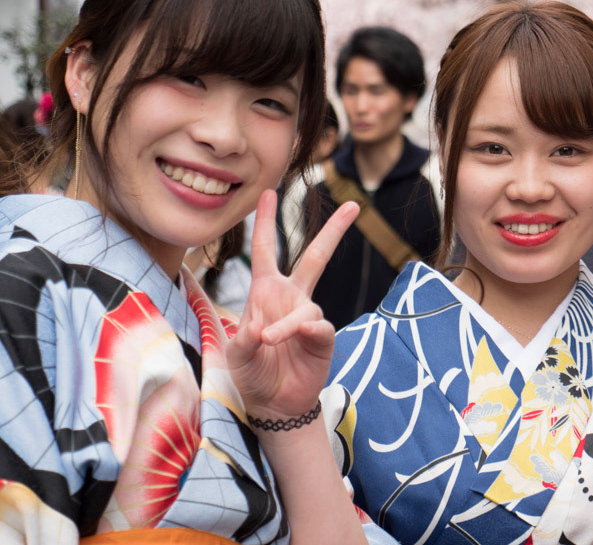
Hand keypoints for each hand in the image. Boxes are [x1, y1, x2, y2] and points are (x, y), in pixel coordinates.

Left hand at [227, 190, 358, 418]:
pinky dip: (301, 331)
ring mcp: (309, 317)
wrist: (274, 403)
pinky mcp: (322, 338)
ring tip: (266, 341)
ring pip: (305, 308)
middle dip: (334, 232)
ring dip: (285, 325)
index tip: (269, 193)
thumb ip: (243, 338)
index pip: (267, 250)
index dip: (267, 222)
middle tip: (353, 206)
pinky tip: (290, 338)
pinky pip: (316, 327)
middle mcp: (291, 298)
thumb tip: (261, 327)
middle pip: (315, 257)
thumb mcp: (236, 354)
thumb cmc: (252, 372)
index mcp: (265, 293)